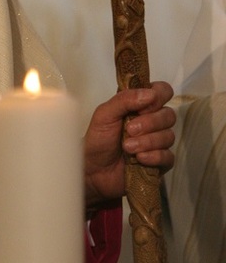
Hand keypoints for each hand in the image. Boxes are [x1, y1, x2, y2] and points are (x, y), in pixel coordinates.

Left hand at [83, 81, 175, 212]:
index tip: (142, 107)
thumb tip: (150, 93)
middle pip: (169, 115)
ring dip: (147, 141)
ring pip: (169, 136)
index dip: (158, 96)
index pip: (163, 91)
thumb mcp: (104, 114)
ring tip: (127, 147)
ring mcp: (157, 143)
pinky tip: (139, 158)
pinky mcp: (160, 163)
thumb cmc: (98, 139)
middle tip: (129, 129)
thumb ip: (124, 100)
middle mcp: (152, 122)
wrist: (93, 170)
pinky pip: (168, 156)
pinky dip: (154, 156)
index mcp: (140, 105)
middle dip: (150, 122)